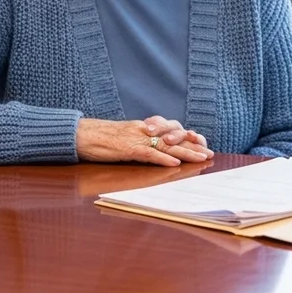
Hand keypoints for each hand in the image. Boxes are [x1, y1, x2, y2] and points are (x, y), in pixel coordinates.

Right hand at [76, 118, 212, 166]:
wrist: (82, 134)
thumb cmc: (100, 138)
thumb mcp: (125, 137)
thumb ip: (140, 141)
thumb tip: (153, 150)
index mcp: (143, 128)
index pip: (171, 131)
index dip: (187, 138)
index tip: (201, 144)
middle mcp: (143, 130)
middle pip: (173, 137)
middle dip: (193, 145)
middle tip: (209, 153)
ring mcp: (136, 139)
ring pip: (166, 146)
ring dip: (185, 153)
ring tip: (200, 158)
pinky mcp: (127, 149)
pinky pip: (148, 154)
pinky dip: (162, 160)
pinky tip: (175, 164)